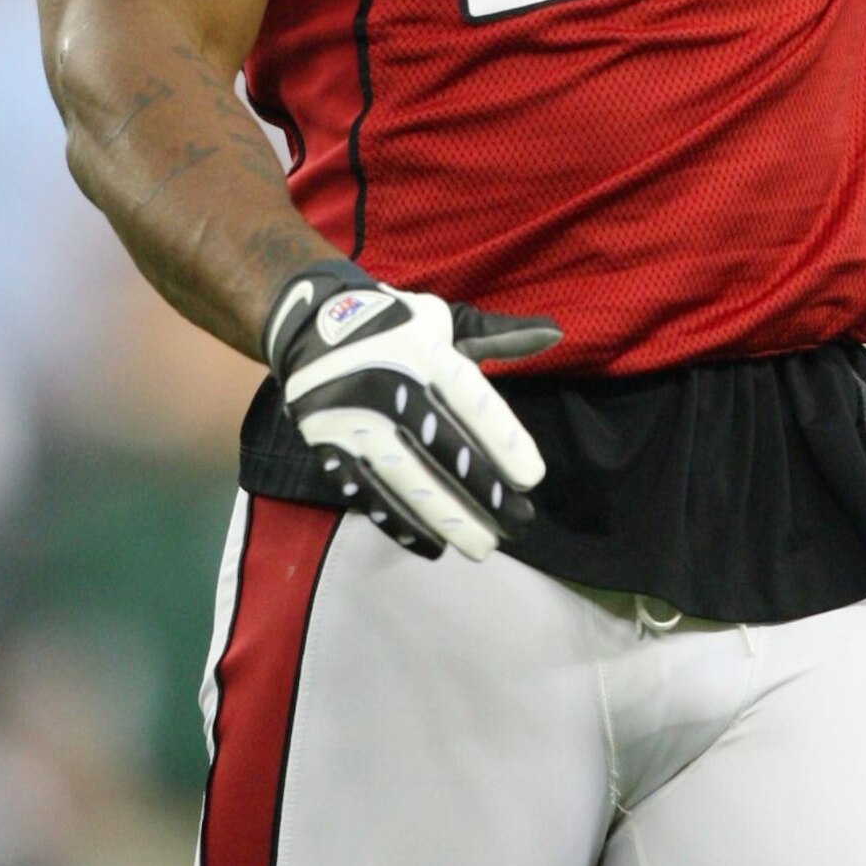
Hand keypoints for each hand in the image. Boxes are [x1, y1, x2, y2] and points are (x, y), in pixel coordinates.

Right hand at [264, 258, 560, 561]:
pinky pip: (365, 491)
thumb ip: (499, 336)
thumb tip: (555, 334)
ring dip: (446, 518)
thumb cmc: (395, 325)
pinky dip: (398, 521)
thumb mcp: (446, 321)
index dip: (503, 442)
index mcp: (421, 349)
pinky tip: (431, 544)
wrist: (310, 322)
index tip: (532, 479)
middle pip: (441, 447)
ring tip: (482, 545)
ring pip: (405, 477)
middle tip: (519, 522)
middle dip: (483, 491)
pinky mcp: (327, 443)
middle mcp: (385, 382)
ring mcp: (351, 416)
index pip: (470, 402)